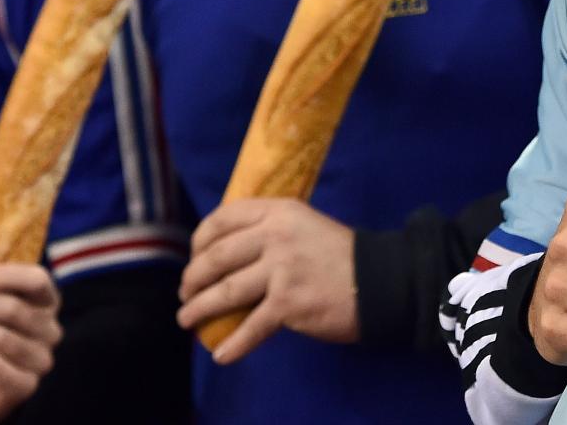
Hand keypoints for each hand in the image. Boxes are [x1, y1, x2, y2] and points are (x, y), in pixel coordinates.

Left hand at [175, 198, 357, 362]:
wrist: (380, 279)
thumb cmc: (340, 254)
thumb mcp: (303, 225)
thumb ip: (269, 231)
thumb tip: (227, 252)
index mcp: (278, 211)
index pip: (223, 218)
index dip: (200, 240)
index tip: (193, 257)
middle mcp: (275, 235)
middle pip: (217, 256)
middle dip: (193, 278)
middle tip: (185, 293)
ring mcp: (281, 269)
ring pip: (226, 291)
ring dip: (199, 309)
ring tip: (187, 319)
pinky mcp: (288, 303)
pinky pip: (251, 327)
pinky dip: (233, 344)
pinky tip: (222, 355)